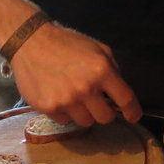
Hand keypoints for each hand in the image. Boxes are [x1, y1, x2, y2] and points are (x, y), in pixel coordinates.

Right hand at [10, 22, 141, 126]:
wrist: (30, 42)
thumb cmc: (66, 44)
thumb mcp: (97, 48)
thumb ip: (112, 69)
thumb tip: (119, 93)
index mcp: (102, 70)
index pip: (125, 99)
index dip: (132, 111)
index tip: (133, 117)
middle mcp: (86, 88)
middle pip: (105, 118)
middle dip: (103, 111)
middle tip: (94, 101)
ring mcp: (66, 100)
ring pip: (85, 122)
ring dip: (83, 112)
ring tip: (72, 96)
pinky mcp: (49, 107)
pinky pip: (64, 120)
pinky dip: (64, 112)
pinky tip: (57, 95)